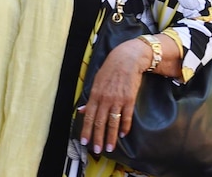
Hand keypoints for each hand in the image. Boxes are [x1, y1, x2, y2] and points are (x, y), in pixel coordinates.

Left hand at [78, 39, 148, 154]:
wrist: (127, 60)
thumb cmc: (110, 70)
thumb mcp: (96, 82)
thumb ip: (90, 98)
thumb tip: (82, 111)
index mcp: (95, 95)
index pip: (89, 116)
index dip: (87, 130)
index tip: (85, 142)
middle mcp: (105, 99)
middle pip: (100, 122)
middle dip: (98, 138)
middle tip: (97, 150)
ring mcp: (118, 100)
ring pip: (113, 122)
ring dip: (110, 137)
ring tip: (109, 148)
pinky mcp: (129, 100)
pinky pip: (126, 117)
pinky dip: (124, 127)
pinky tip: (122, 135)